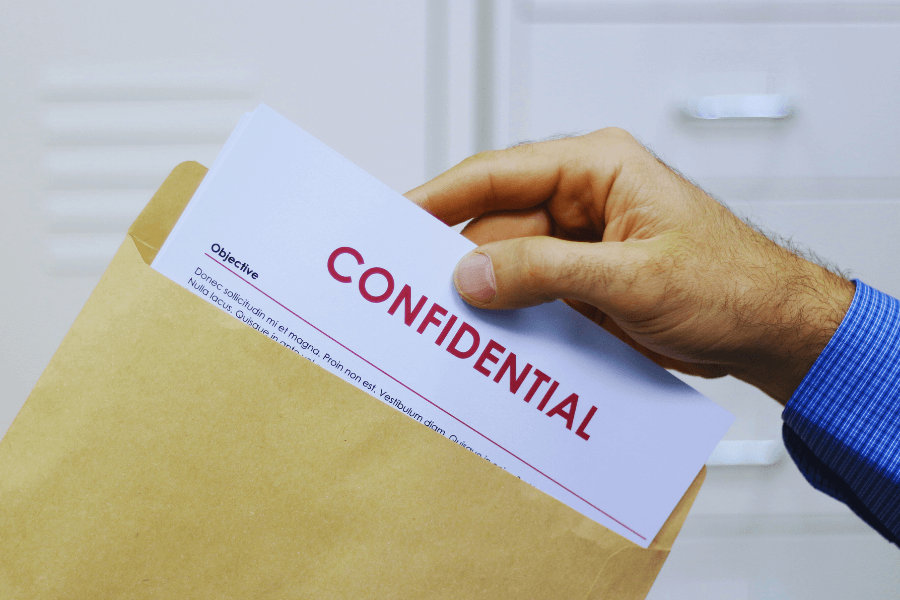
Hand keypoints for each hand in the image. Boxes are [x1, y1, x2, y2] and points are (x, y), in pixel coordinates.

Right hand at [405, 129, 854, 403]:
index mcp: (598, 169)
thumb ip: (549, 272)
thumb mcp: (634, 278)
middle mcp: (582, 199)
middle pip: (495, 222)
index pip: (500, 174)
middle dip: (456, 256)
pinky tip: (486, 338)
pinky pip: (530, 293)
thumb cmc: (731, 285)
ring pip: (509, 262)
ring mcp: (580, 243)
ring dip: (482, 293)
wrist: (770, 331)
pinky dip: (508, 315)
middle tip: (409, 288)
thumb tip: (474, 274)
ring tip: (440, 321)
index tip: (397, 218)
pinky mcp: (583, 282)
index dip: (441, 196)